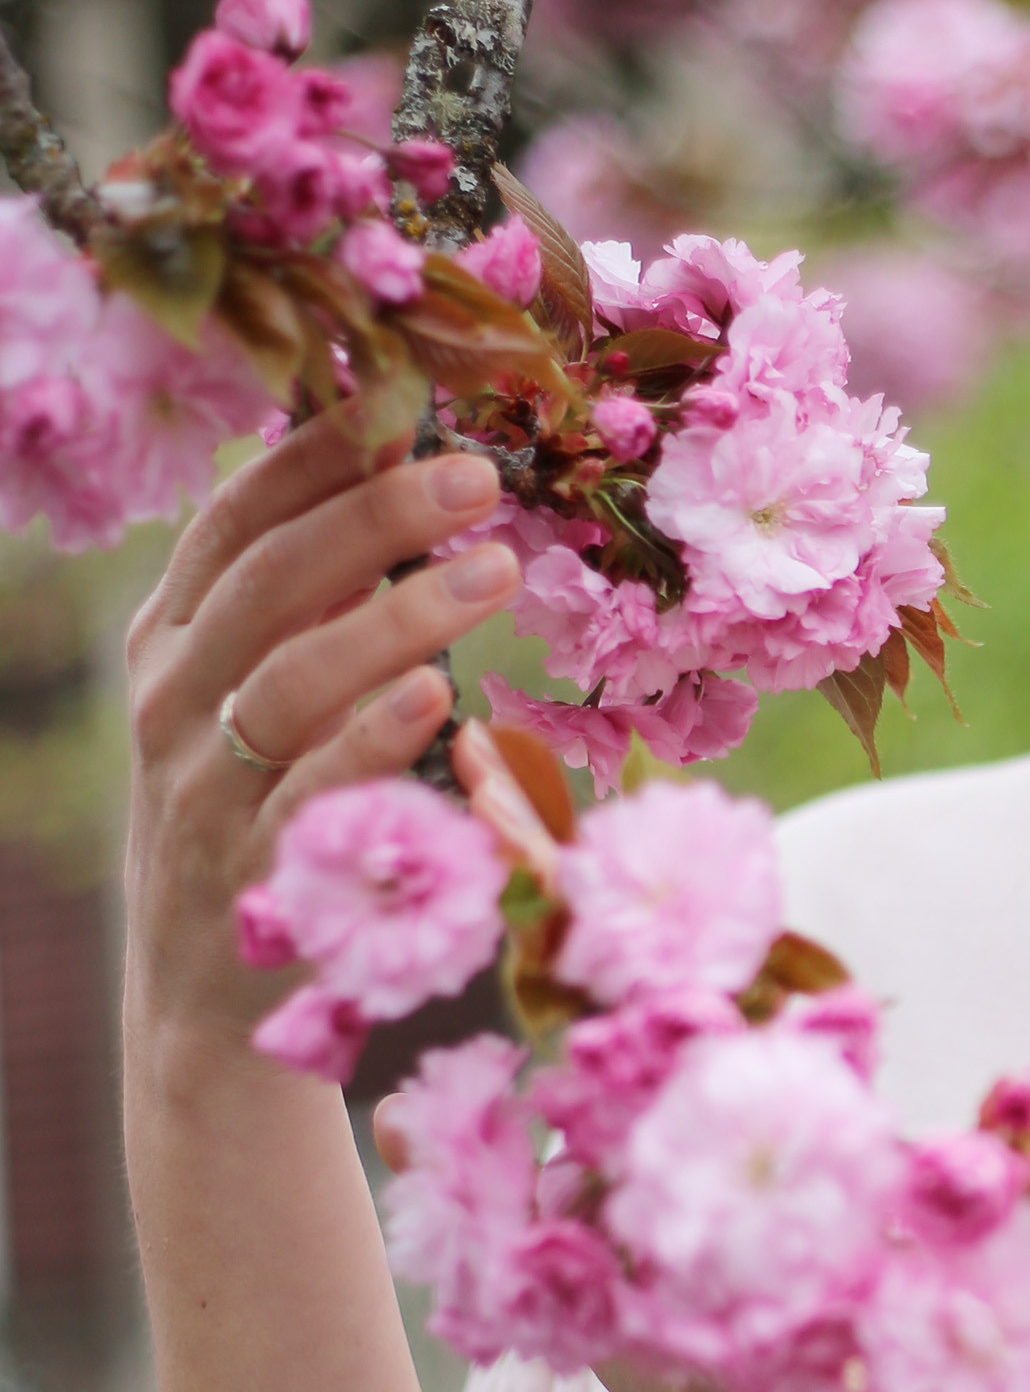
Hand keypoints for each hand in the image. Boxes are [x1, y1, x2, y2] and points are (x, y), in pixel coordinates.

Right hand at [126, 412, 518, 1051]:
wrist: (201, 998)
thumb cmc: (259, 809)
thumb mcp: (260, 692)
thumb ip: (316, 594)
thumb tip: (407, 454)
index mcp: (174, 637)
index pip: (234, 519)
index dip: (315, 453)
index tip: (403, 393)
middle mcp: (173, 700)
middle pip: (266, 581)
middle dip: (372, 515)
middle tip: (477, 477)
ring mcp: (205, 788)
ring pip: (289, 678)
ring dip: (397, 616)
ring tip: (495, 568)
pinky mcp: (252, 873)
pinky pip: (311, 791)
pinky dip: (372, 739)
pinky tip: (436, 696)